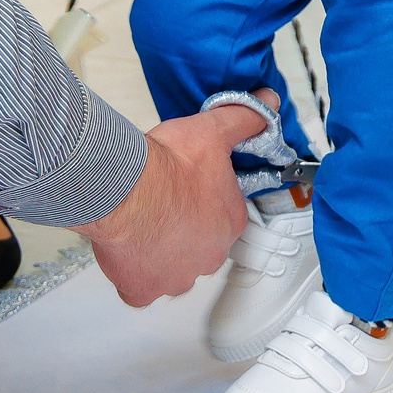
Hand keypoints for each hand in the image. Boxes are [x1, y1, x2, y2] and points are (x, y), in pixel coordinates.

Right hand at [77, 94, 272, 305]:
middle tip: (164, 205)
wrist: (124, 189)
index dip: (205, 202)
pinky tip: (128, 251)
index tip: (188, 189)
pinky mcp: (143, 289)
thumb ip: (244, 119)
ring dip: (161, 252)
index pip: (224, 218)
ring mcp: (175, 277)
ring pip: (172, 269)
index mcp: (230, 223)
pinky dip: (134, 274)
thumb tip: (267, 103)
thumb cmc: (166, 166)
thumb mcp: (213, 131)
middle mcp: (208, 256)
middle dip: (184, 230)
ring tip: (144, 224)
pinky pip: (140, 288)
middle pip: (199, 246)